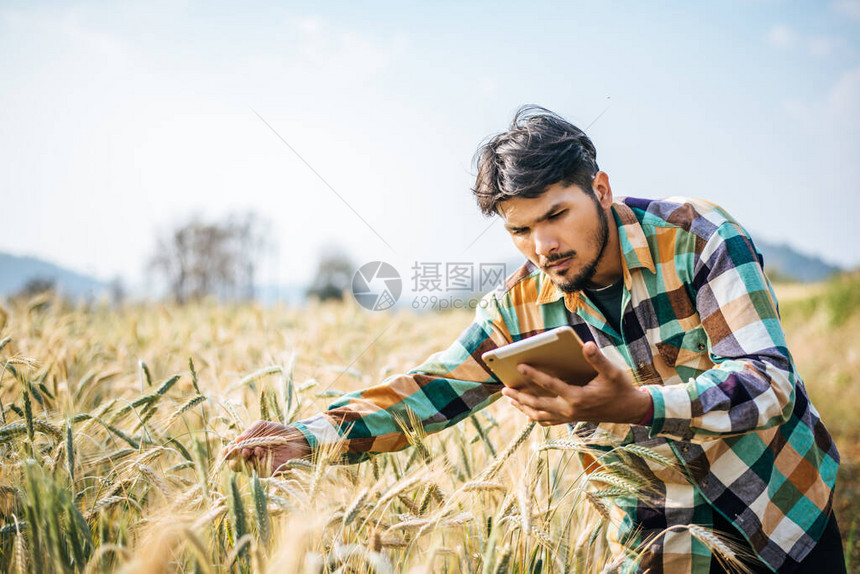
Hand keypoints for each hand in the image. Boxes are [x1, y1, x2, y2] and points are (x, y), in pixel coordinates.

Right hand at [222, 420, 310, 475]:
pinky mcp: (268, 472)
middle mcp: (249, 459)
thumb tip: (237, 440)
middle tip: (241, 450)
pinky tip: (260, 452)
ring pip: (244, 469)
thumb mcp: (261, 426)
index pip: (231, 454)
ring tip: (252, 449)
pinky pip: (258, 472)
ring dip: (245, 460)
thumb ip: (249, 432)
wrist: (296, 437)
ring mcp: (258, 466)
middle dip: (235, 458)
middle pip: (234, 465)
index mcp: (245, 448)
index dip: (227, 452)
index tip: (230, 447)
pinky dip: (256, 463)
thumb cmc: (276, 431)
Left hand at [500, 341, 651, 425]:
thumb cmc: (620, 389)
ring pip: (540, 415)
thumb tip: (586, 345)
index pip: (550, 385)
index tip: (520, 365)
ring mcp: (569, 417)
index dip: (534, 375)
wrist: (629, 410)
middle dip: (519, 396)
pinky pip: (548, 420)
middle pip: (538, 404)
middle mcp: (570, 410)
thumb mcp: (612, 372)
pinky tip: (526, 411)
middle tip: (504, 388)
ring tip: (509, 398)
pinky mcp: (570, 419)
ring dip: (523, 407)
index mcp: (578, 397)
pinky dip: (535, 415)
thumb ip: (597, 359)